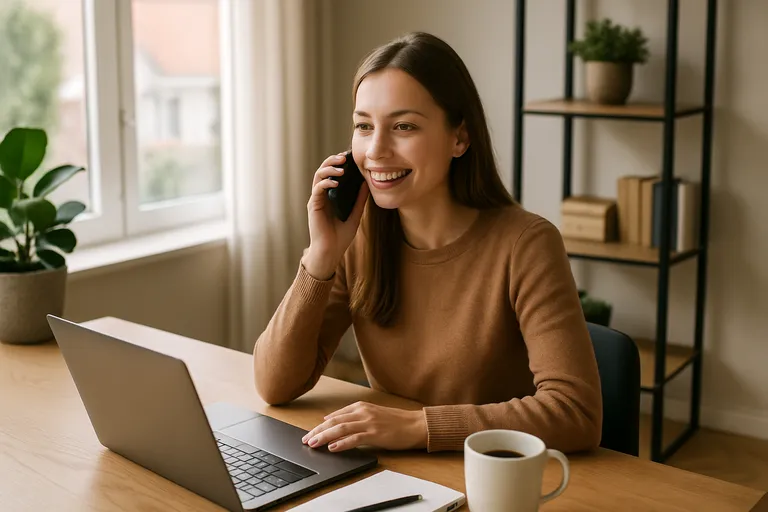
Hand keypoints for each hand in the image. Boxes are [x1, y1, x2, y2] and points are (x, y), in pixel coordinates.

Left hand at [301, 401, 426, 451]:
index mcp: (362, 406)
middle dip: (318, 431)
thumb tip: (333, 420)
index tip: (311, 432)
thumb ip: (355, 416)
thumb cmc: (396, 421)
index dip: (321, 425)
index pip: (335, 416)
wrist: (416, 425)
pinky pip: (354, 438)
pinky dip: (342, 443)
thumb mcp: (373, 414)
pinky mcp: (375, 434)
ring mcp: (369, 423)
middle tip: (306, 440)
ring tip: (314, 443)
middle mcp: (363, 412)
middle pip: (334, 422)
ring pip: (341, 429)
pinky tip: (332, 447)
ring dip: (325, 437)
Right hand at [303, 153, 368, 279]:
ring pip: (318, 176)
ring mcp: (316, 200)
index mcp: (331, 197)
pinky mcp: (313, 206)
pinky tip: (336, 182)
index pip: (332, 174)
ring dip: (329, 169)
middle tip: (344, 157)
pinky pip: (318, 189)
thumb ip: (360, 200)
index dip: (338, 164)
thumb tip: (367, 184)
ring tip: (341, 168)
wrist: (331, 252)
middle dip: (332, 161)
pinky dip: (326, 182)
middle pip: (323, 171)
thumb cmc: (341, 237)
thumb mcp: (355, 215)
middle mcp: (322, 196)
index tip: (349, 158)